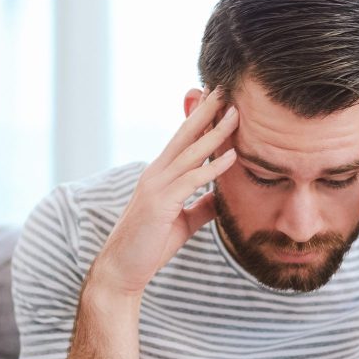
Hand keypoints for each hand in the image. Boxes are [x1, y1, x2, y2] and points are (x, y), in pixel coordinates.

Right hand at [91, 87, 239, 295]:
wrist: (122, 270)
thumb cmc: (149, 246)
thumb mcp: (182, 222)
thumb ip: (200, 206)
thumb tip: (221, 197)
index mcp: (159, 175)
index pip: (183, 140)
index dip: (200, 118)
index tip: (218, 98)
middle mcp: (155, 173)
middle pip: (185, 135)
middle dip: (206, 111)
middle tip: (225, 87)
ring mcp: (156, 186)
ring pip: (190, 153)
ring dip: (215, 132)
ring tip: (236, 113)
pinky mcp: (160, 203)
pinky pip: (192, 180)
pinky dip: (213, 167)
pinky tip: (232, 157)